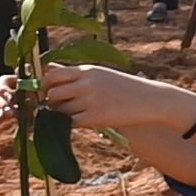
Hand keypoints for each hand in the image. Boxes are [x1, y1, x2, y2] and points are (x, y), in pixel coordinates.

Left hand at [22, 60, 191, 131]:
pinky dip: (69, 125)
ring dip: (60, 115)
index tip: (48, 92)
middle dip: (50, 102)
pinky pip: (70, 123)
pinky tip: (79, 123)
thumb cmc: (125, 87)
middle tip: (57, 107)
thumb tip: (49, 71)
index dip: (44, 85)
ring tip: (72, 115)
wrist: (151, 99)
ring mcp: (90, 100)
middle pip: (51, 93)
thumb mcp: (102, 74)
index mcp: (87, 70)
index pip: (51, 74)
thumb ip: (78, 75)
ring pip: (59, 110)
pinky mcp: (95, 117)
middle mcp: (86, 83)